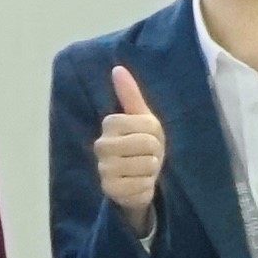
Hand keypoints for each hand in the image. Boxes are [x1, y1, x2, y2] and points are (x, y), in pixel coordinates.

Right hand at [95, 64, 165, 231]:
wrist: (137, 178)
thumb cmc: (142, 144)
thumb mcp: (142, 119)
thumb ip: (130, 95)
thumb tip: (117, 68)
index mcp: (110, 124)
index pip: (146, 124)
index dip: (154, 132)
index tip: (148, 136)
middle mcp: (101, 145)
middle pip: (147, 144)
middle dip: (155, 152)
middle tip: (147, 155)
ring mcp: (103, 168)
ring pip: (146, 165)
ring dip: (151, 170)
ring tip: (142, 169)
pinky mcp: (109, 189)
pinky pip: (141, 185)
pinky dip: (146, 186)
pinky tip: (138, 184)